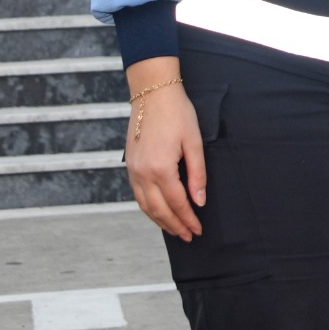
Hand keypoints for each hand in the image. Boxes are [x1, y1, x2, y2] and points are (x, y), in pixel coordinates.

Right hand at [123, 56, 205, 240]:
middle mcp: (142, 173)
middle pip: (159, 210)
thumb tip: (199, 202)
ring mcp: (133, 171)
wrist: (152, 93)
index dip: (188, 218)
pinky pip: (137, 195)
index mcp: (160, 168)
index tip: (198, 229)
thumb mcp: (194, 142)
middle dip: (175, 226)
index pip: (177, 203)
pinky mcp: (130, 166)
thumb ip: (197, 174)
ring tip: (175, 230)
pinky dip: (149, 208)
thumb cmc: (177, 114)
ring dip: (160, 221)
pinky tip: (159, 212)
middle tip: (188, 236)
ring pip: (145, 206)